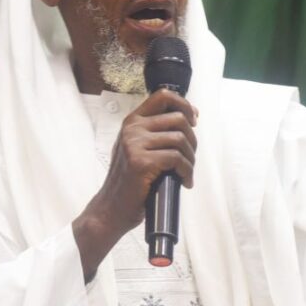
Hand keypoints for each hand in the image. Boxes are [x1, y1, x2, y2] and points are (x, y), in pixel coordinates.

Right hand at [72, 90, 196, 280]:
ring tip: (187, 172)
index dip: (184, 105)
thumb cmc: (128, 182)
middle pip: (178, 119)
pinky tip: (184, 181)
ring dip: (191, 159)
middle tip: (190, 157)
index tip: (193, 119)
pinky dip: (186, 171)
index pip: (162, 96)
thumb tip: (187, 120)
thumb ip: (154, 133)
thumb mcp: (137, 149)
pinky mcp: (141, 162)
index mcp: (132, 122)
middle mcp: (132, 129)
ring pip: (180, 140)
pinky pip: (177, 159)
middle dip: (192, 140)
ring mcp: (135, 144)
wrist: (111, 208)